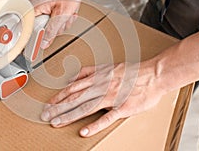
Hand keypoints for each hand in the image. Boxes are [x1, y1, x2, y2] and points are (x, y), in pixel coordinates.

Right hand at [31, 0, 83, 48]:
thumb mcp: (62, 13)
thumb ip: (52, 30)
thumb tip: (44, 43)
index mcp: (33, 9)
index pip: (30, 32)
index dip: (40, 38)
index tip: (44, 43)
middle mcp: (34, 8)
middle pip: (43, 29)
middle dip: (57, 27)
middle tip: (65, 18)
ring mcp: (41, 7)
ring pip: (51, 25)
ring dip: (62, 22)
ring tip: (68, 11)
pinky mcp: (46, 6)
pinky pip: (53, 18)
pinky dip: (62, 16)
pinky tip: (67, 10)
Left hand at [40, 62, 163, 136]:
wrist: (153, 75)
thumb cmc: (131, 72)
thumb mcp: (107, 66)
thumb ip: (89, 71)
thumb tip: (74, 78)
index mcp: (97, 78)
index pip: (73, 88)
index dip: (59, 96)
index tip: (49, 103)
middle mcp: (101, 87)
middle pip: (75, 98)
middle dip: (58, 107)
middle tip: (46, 115)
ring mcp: (111, 97)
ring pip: (86, 107)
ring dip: (69, 115)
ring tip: (57, 122)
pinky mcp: (122, 107)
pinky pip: (106, 118)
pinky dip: (94, 125)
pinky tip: (83, 132)